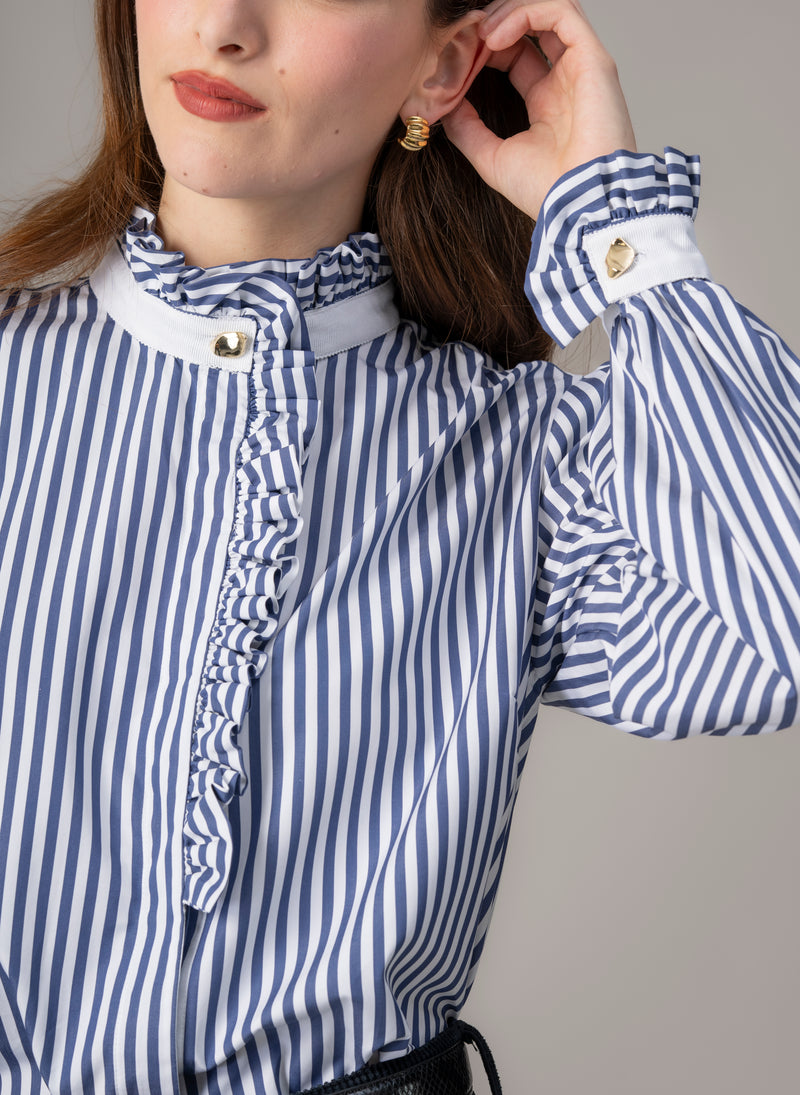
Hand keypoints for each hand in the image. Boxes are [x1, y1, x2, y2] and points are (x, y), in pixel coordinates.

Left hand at [443, 0, 636, 220]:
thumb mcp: (493, 158)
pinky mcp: (594, 61)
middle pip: (532, 27)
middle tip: (466, 37)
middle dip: (495, 24)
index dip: (485, 49)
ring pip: (549, 11)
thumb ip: (469, 130)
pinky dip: (526, 14)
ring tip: (480, 33)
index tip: (458, 59)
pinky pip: (562, 12)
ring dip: (509, 13)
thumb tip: (445, 106)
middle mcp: (567, 81)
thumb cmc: (546, 192)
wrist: (578, 206)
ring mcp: (583, 68)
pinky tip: (496, 36)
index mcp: (547, 103)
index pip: (516, 55)